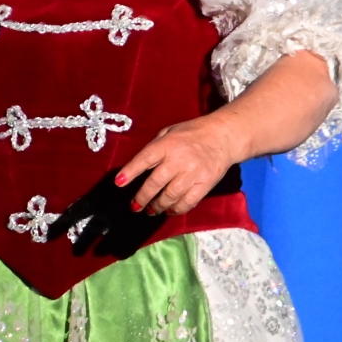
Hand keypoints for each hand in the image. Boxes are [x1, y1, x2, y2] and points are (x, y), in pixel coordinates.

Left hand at [115, 117, 238, 215]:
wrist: (223, 137)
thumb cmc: (192, 134)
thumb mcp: (170, 132)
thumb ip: (155, 148)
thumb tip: (139, 168)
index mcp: (168, 144)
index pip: (145, 159)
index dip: (131, 171)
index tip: (119, 183)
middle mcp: (179, 159)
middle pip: (155, 183)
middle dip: (142, 197)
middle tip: (135, 206)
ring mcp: (193, 173)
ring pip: (170, 196)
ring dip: (157, 206)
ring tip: (151, 210)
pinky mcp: (205, 184)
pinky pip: (187, 202)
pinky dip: (176, 209)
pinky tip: (169, 210)